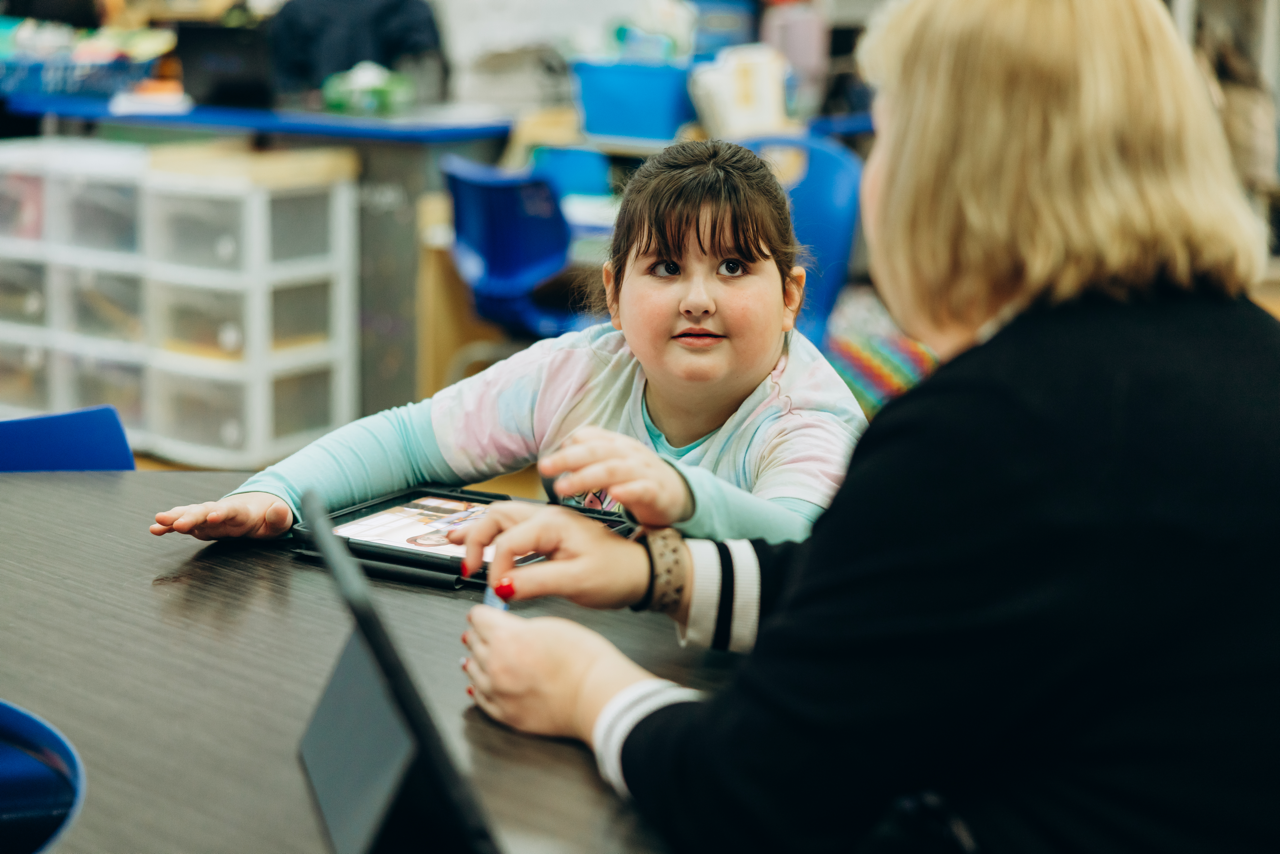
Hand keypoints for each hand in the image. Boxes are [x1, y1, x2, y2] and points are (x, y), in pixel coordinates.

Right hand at [150, 492, 293, 539]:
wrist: (258, 509)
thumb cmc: (268, 518)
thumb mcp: (280, 520)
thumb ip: (279, 517)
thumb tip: (280, 509)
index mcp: (243, 512)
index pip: (232, 511)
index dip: (222, 513)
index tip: (212, 516)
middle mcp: (222, 512)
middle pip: (205, 511)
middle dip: (191, 517)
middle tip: (175, 523)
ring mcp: (210, 517)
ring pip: (191, 515)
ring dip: (175, 518)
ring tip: (158, 522)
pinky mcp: (202, 524)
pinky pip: (184, 524)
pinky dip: (170, 526)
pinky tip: (155, 529)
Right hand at [446, 501, 648, 608]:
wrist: (642, 571)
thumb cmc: (617, 574)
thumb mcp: (576, 582)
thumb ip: (535, 582)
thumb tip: (500, 588)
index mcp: (553, 524)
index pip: (507, 541)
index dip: (495, 567)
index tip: (494, 591)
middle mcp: (548, 518)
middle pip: (497, 517)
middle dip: (475, 538)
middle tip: (465, 566)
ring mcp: (548, 525)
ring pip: (503, 519)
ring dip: (478, 532)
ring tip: (453, 541)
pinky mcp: (549, 536)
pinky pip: (514, 530)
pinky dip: (492, 537)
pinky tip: (479, 545)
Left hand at [461, 606, 653, 742]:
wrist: (597, 696)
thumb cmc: (585, 661)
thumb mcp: (553, 624)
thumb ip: (523, 626)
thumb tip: (508, 628)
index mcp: (507, 637)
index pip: (478, 618)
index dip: (482, 613)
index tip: (482, 614)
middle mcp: (497, 664)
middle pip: (473, 643)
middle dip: (479, 635)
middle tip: (481, 632)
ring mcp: (499, 692)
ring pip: (473, 670)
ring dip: (475, 660)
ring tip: (476, 656)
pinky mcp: (506, 715)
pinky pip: (480, 699)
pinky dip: (478, 688)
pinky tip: (478, 684)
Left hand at [539, 427, 692, 526]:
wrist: (680, 494)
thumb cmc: (640, 478)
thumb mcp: (617, 459)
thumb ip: (595, 449)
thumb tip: (569, 441)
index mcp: (619, 446)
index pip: (591, 441)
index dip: (568, 450)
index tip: (546, 463)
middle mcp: (630, 455)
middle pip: (597, 452)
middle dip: (569, 459)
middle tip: (545, 469)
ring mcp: (644, 472)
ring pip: (613, 470)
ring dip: (587, 476)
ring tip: (564, 487)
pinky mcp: (658, 493)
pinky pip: (643, 489)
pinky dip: (628, 491)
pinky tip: (614, 494)